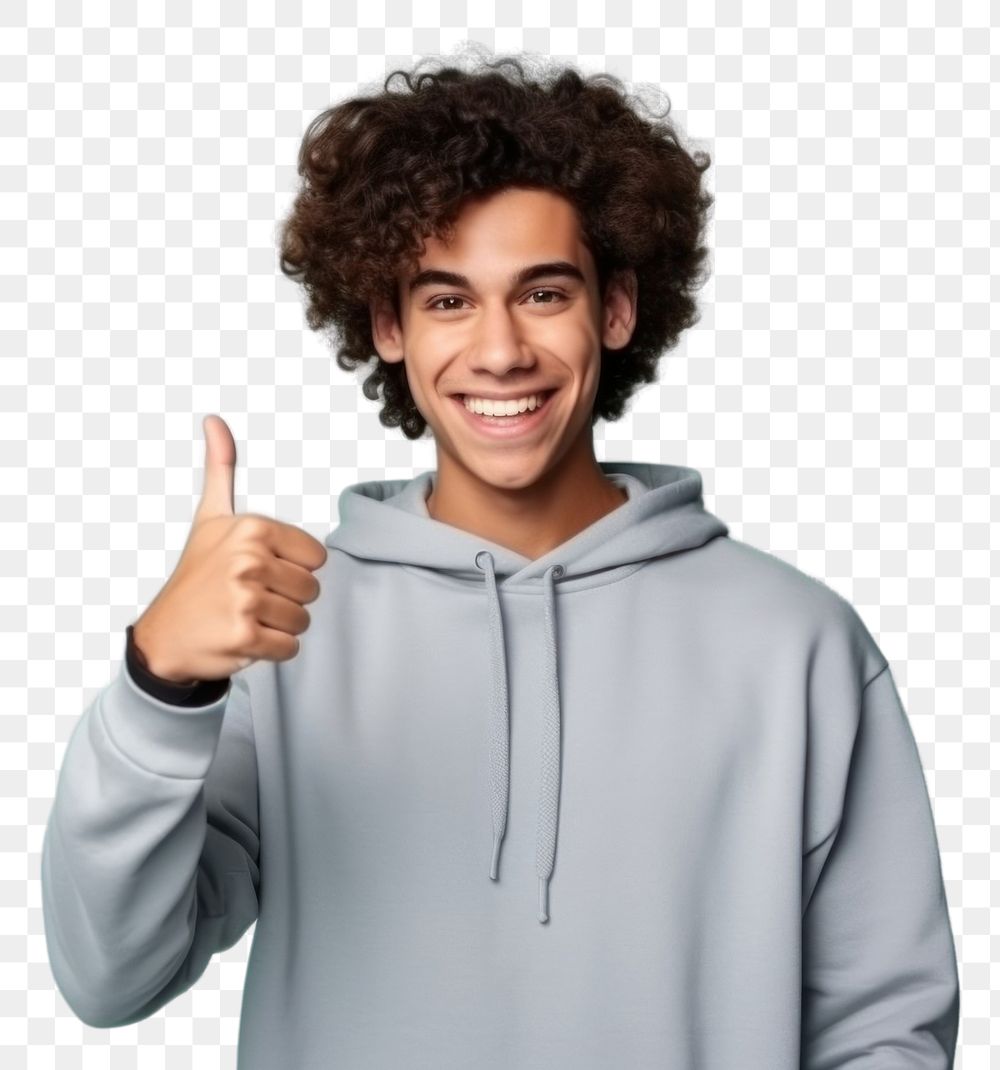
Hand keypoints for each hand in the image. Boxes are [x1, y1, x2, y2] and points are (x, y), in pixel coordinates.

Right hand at [131, 414, 327, 682]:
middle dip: (286, 600)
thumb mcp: (209, 519)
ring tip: (245, 617)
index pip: (317, 558)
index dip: (292, 570)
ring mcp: (246, 599)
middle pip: (312, 590)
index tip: (258, 572)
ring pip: (303, 620)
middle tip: (248, 598)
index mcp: (252, 528)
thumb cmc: (196, 576)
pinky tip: (243, 639)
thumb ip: (221, 469)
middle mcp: (249, 560)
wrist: (164, 635)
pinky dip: (272, 650)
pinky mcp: (246, 636)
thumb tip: (214, 420)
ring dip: (279, 626)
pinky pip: (290, 646)